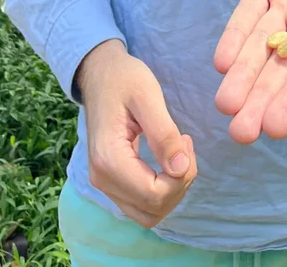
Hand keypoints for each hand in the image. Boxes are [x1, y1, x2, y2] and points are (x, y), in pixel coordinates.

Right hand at [77, 39, 197, 227]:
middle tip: (185, 145)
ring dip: (172, 189)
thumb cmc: (124, 79)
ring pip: (148, 213)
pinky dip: (162, 189)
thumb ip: (164, 134)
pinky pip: (141, 203)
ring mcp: (104, 183)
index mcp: (109, 159)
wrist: (100, 74)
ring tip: (178, 151)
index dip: (181, 177)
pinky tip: (168, 159)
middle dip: (179, 184)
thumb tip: (181, 169)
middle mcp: (102, 179)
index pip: (154, 196)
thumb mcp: (148, 96)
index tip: (186, 140)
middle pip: (153, 210)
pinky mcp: (111, 181)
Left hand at [213, 0, 286, 143]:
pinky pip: (247, 11)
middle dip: (263, 98)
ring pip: (260, 45)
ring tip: (225, 108)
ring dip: (243, 75)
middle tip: (242, 135)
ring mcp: (284, 2)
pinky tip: (221, 62)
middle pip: (283, 66)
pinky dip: (235, 35)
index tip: (278, 127)